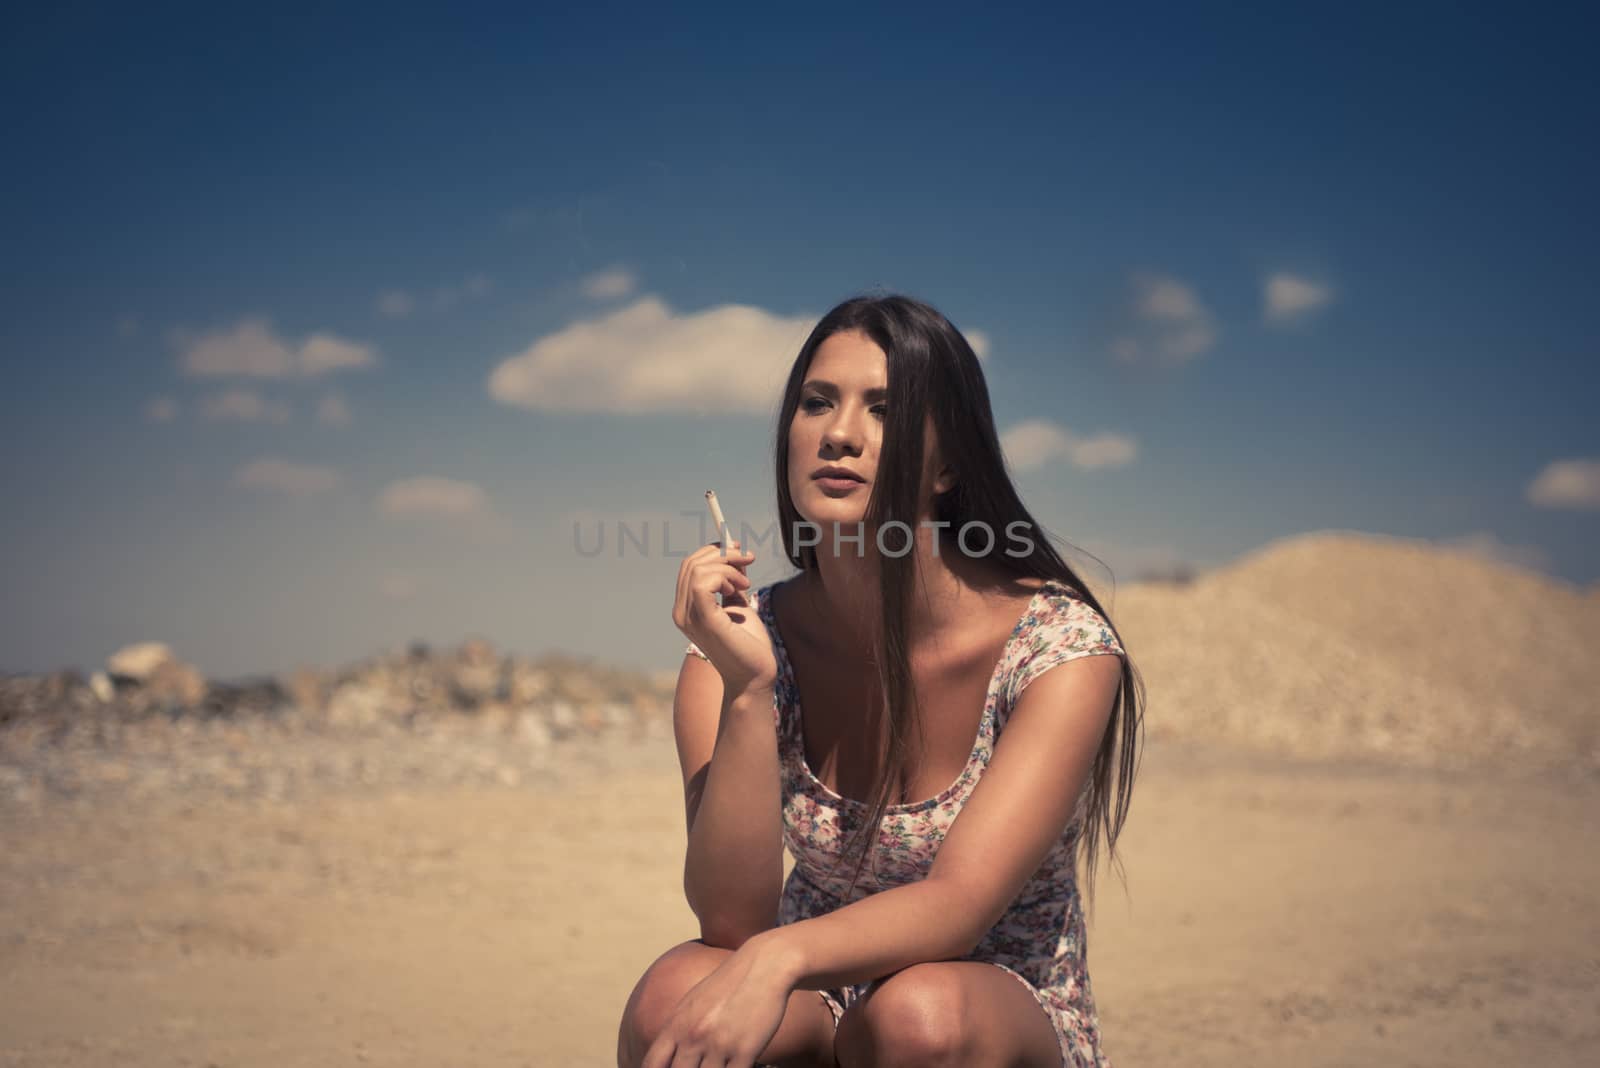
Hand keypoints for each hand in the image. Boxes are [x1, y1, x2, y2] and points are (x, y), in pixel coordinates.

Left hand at [640, 938, 793, 1067]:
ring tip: (720, 1063)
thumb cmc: (729, 984)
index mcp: (677, 1024)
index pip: (652, 1064)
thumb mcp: (693, 1002)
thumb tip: (665, 1056)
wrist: (764, 965)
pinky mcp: (745, 1050)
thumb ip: (677, 1030)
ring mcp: (719, 1044)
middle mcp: (694, 1036)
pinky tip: (737, 1065)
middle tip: (700, 1066)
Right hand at [673, 538, 778, 694]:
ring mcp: (688, 617)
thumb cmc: (748, 644)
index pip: (689, 567)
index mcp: (686, 609)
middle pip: (691, 563)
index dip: (713, 551)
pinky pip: (703, 582)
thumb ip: (730, 583)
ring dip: (728, 567)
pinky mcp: (703, 620)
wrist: (755, 676)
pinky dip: (724, 577)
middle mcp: (681, 612)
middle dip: (722, 553)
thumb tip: (734, 553)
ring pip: (698, 569)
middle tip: (748, 558)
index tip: (738, 549)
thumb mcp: (738, 605)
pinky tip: (740, 589)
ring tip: (746, 584)